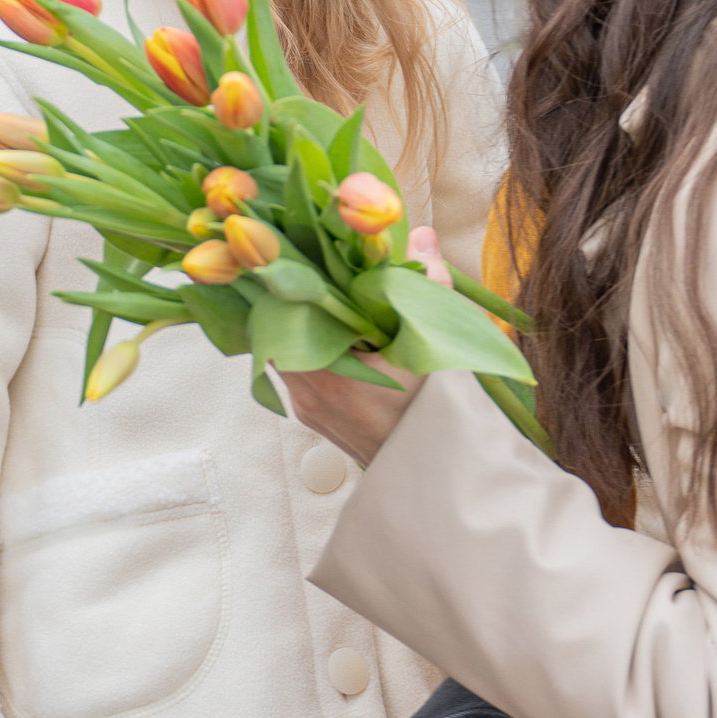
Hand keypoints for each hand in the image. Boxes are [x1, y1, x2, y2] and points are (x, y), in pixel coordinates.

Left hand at [276, 228, 449, 467]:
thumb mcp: (433, 346)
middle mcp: (305, 394)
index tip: (295, 252)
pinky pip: (308, 374)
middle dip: (301, 298)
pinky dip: (322, 350)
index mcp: (322, 373)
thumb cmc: (434, 419)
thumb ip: (427, 286)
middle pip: (282, 331)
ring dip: (312, 326)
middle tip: (320, 266)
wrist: (440, 480)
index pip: (276, 314)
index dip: (285, 281)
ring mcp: (310, 411)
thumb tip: (422, 237)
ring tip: (337, 297)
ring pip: (295, 353)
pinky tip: (348, 336)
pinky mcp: (320, 420)